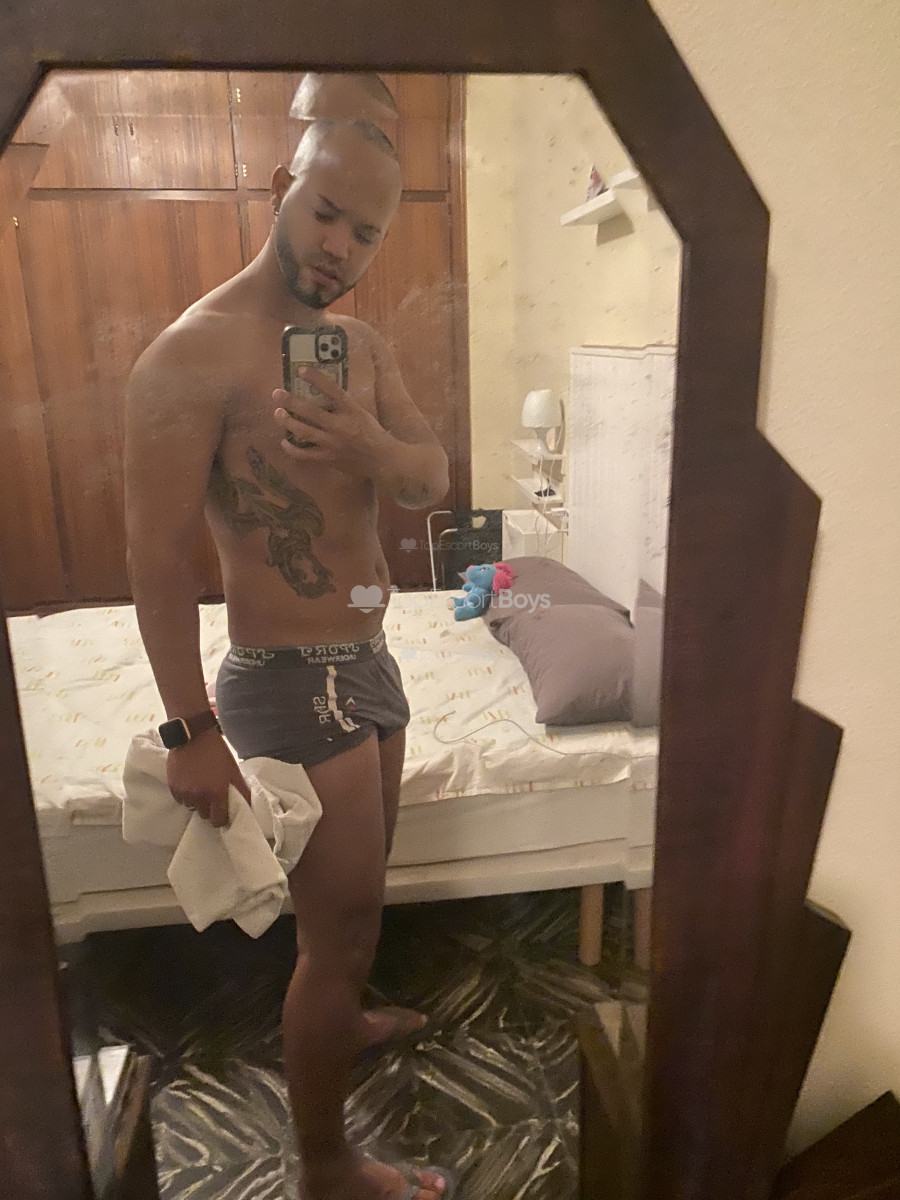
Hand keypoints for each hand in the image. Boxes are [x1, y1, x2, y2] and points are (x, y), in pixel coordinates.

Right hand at [166, 731, 251, 828]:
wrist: (193, 735)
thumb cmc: (216, 751)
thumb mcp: (233, 769)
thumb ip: (241, 788)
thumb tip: (249, 804)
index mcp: (216, 793)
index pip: (218, 820)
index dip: (222, 818)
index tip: (223, 813)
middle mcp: (199, 796)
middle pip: (204, 815)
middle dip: (209, 809)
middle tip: (212, 797)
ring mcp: (184, 792)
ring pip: (191, 807)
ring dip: (196, 802)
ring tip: (200, 788)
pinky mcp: (173, 787)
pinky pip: (180, 799)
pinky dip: (185, 795)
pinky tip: (190, 783)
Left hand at [273, 368, 389, 477]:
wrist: (382, 460)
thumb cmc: (373, 434)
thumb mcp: (362, 414)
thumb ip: (344, 405)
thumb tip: (324, 395)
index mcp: (351, 411)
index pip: (332, 390)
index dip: (316, 379)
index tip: (301, 370)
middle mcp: (339, 426)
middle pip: (311, 412)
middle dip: (291, 402)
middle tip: (276, 394)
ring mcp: (332, 443)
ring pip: (304, 432)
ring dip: (288, 422)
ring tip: (277, 413)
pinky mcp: (328, 458)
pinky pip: (306, 455)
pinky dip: (292, 449)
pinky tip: (284, 442)